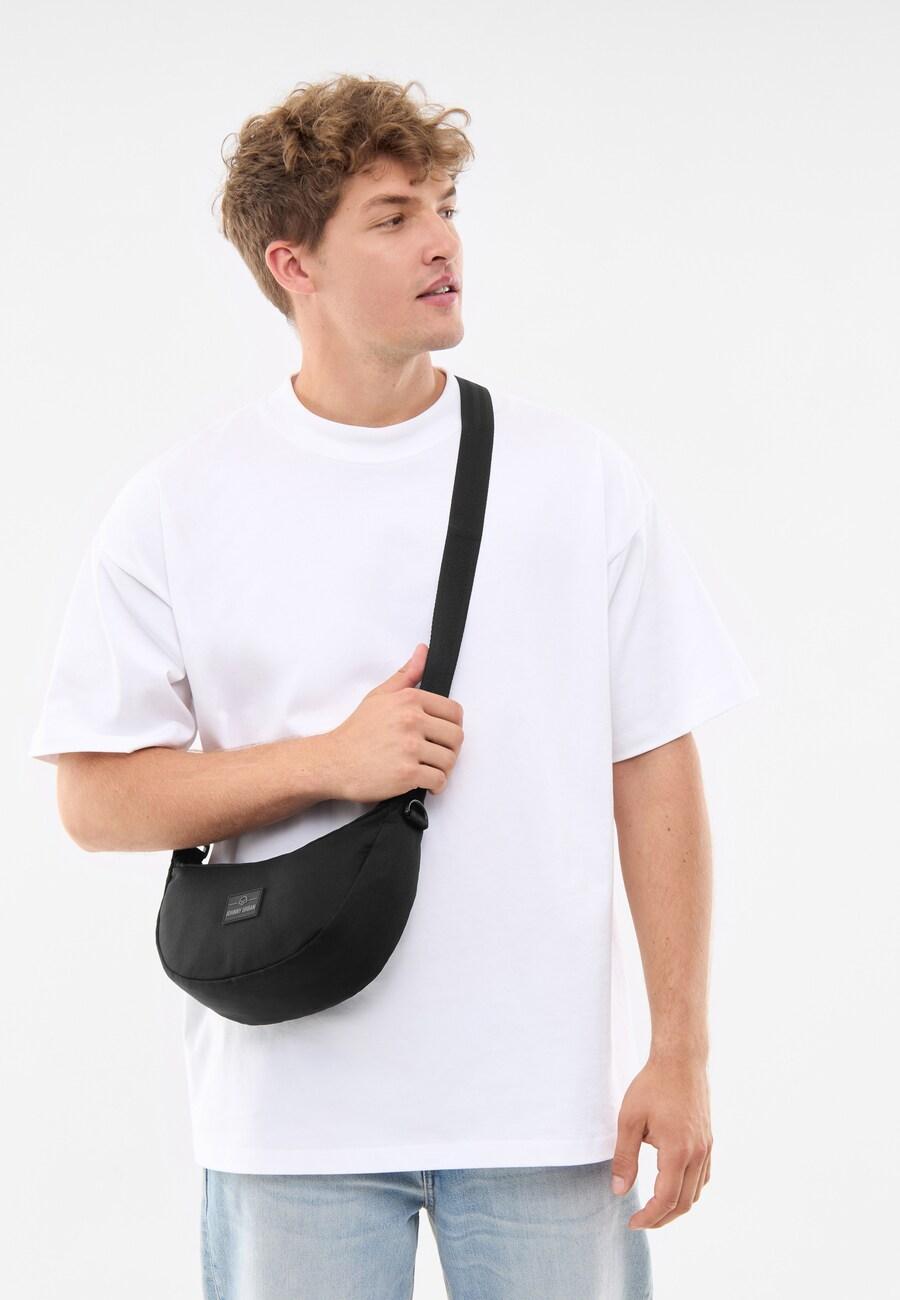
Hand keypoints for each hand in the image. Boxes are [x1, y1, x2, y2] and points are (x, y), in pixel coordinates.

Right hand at [323, 643, 464, 802]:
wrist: (333, 762)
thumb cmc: (356, 732)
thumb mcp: (379, 696)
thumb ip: (406, 674)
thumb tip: (423, 651)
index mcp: (409, 700)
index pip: (454, 712)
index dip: (452, 726)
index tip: (442, 736)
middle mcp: (411, 721)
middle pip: (456, 737)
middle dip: (450, 749)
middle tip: (437, 755)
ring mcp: (409, 748)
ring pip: (449, 760)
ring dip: (444, 769)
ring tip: (430, 769)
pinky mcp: (406, 774)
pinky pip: (438, 780)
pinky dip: (436, 785)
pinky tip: (425, 783)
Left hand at [610, 1053, 712, 1229]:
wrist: (681, 1060)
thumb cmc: (653, 1085)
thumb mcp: (629, 1119)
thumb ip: (625, 1157)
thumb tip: (620, 1191)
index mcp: (678, 1151)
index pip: (666, 1199)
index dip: (649, 1217)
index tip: (632, 1222)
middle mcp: (698, 1154)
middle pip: (684, 1203)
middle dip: (662, 1218)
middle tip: (640, 1221)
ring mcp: (707, 1148)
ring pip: (697, 1192)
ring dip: (677, 1207)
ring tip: (654, 1208)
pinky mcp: (709, 1141)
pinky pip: (703, 1177)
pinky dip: (689, 1190)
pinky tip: (673, 1186)